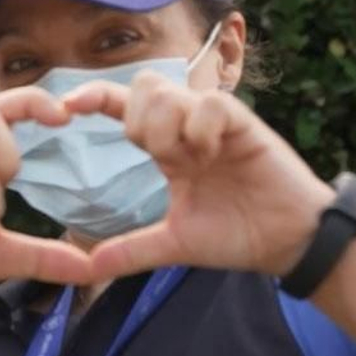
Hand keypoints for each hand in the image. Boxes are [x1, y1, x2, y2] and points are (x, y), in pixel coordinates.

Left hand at [61, 72, 334, 281]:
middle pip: (144, 87)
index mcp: (170, 149)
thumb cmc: (238, 236)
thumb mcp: (175, 244)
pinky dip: (202, 130)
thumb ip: (133, 250)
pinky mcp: (244, 123)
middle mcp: (189, 127)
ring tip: (193, 161)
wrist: (288, 244)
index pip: (125, 109)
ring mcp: (216, 122)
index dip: (95, 98)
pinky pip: (210, 105)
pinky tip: (214, 154)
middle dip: (139, 123)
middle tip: (162, 159)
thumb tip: (88, 268)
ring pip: (170, 94)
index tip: (66, 107)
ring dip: (169, 129)